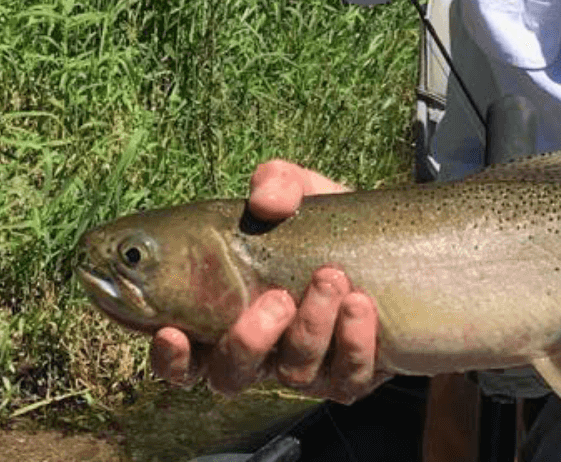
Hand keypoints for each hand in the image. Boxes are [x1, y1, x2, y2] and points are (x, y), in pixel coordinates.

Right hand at [147, 160, 387, 402]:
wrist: (390, 243)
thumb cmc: (323, 223)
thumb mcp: (299, 193)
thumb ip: (276, 184)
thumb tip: (264, 201)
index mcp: (226, 317)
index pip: (184, 358)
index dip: (170, 357)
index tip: (172, 331)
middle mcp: (260, 354)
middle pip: (231, 376)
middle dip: (249, 341)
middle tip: (277, 298)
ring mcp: (305, 370)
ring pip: (294, 374)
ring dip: (311, 327)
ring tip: (331, 278)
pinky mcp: (351, 376)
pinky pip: (347, 377)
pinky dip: (354, 342)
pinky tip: (361, 304)